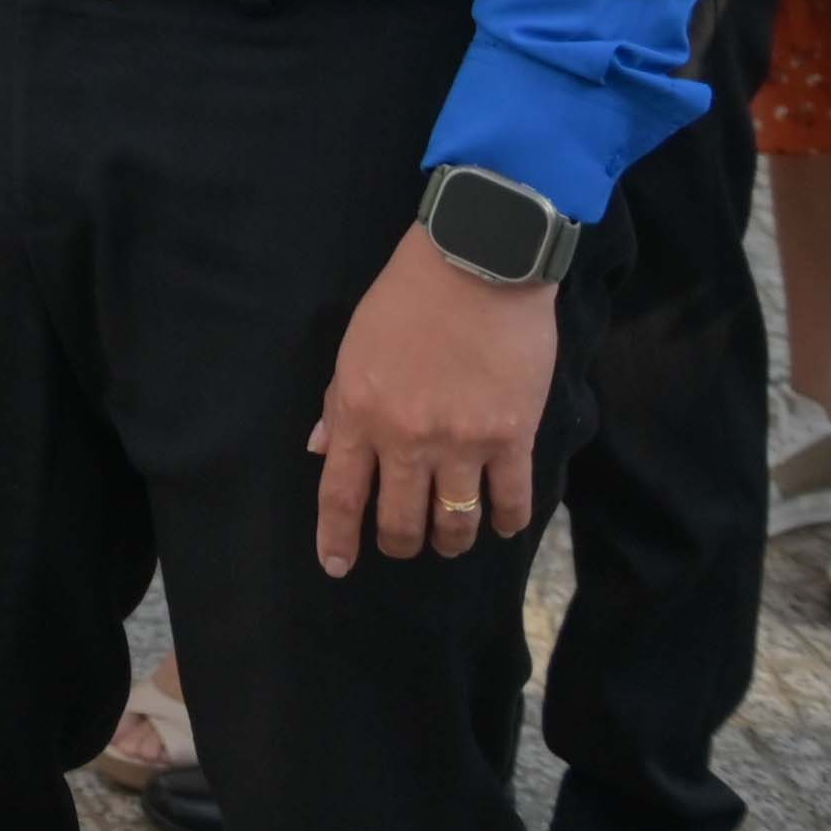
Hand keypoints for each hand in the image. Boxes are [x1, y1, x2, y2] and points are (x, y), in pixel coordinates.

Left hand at [309, 224, 556, 575]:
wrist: (477, 264)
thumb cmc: (407, 298)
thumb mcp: (354, 346)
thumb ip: (337, 404)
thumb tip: (318, 449)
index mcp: (359, 413)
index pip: (339, 495)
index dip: (336, 539)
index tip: (337, 567)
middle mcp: (406, 438)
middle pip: (399, 521)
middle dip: (398, 543)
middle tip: (403, 544)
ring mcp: (462, 442)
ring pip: (454, 523)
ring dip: (451, 541)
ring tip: (451, 541)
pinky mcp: (512, 437)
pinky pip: (511, 501)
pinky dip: (505, 522)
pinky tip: (500, 524)